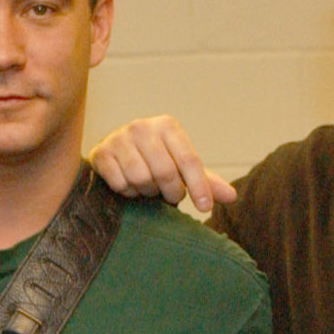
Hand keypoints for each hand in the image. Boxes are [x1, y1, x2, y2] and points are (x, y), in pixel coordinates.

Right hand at [89, 116, 235, 212]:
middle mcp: (142, 127)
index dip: (199, 186)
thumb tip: (232, 197)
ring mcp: (119, 138)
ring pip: (141, 179)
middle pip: (165, 172)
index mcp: (167, 126)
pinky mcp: (100, 154)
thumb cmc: (153, 160)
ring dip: (147, 192)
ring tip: (148, 189)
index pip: (189, 159)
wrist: (113, 151)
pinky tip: (129, 186)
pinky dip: (127, 192)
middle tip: (170, 196)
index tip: (205, 208)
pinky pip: (120, 183)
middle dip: (170, 192)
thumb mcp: (180, 166)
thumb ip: (204, 180)